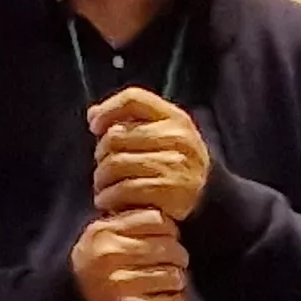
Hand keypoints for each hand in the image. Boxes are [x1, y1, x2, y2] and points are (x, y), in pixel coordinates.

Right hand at [71, 208, 187, 300]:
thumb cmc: (95, 271)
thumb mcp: (103, 239)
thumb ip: (131, 225)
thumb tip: (170, 221)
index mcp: (104, 231)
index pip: (157, 220)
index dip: (168, 232)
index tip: (164, 242)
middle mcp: (108, 254)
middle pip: (169, 248)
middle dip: (177, 260)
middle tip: (171, 267)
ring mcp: (116, 283)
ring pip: (173, 277)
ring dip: (175, 285)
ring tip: (164, 288)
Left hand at [89, 87, 210, 221]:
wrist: (207, 197)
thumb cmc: (174, 162)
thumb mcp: (162, 134)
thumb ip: (130, 121)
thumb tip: (93, 115)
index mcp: (175, 118)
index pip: (133, 99)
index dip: (107, 109)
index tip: (95, 126)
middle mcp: (178, 137)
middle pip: (115, 135)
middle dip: (100, 154)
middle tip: (102, 168)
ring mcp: (175, 164)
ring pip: (115, 164)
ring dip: (101, 179)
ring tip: (103, 187)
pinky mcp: (170, 191)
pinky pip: (125, 189)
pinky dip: (110, 197)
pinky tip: (109, 200)